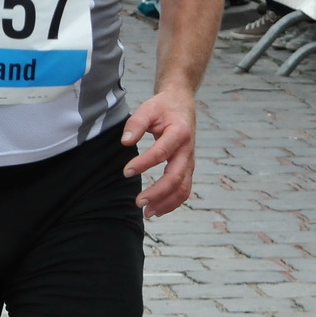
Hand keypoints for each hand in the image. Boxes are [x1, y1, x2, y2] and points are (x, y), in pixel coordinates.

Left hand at [121, 88, 195, 218]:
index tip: (126, 171)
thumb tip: (125, 142)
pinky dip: (172, 202)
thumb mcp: (148, 107)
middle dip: (158, 192)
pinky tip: (157, 209)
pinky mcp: (187, 168)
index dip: (144, 163)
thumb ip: (136, 123)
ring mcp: (190, 161)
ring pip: (183, 188)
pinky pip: (184, 189)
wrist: (182, 103)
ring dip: (166, 203)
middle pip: (176, 177)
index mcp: (179, 132)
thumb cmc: (163, 107)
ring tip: (147, 212)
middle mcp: (187, 150)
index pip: (161, 153)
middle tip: (138, 202)